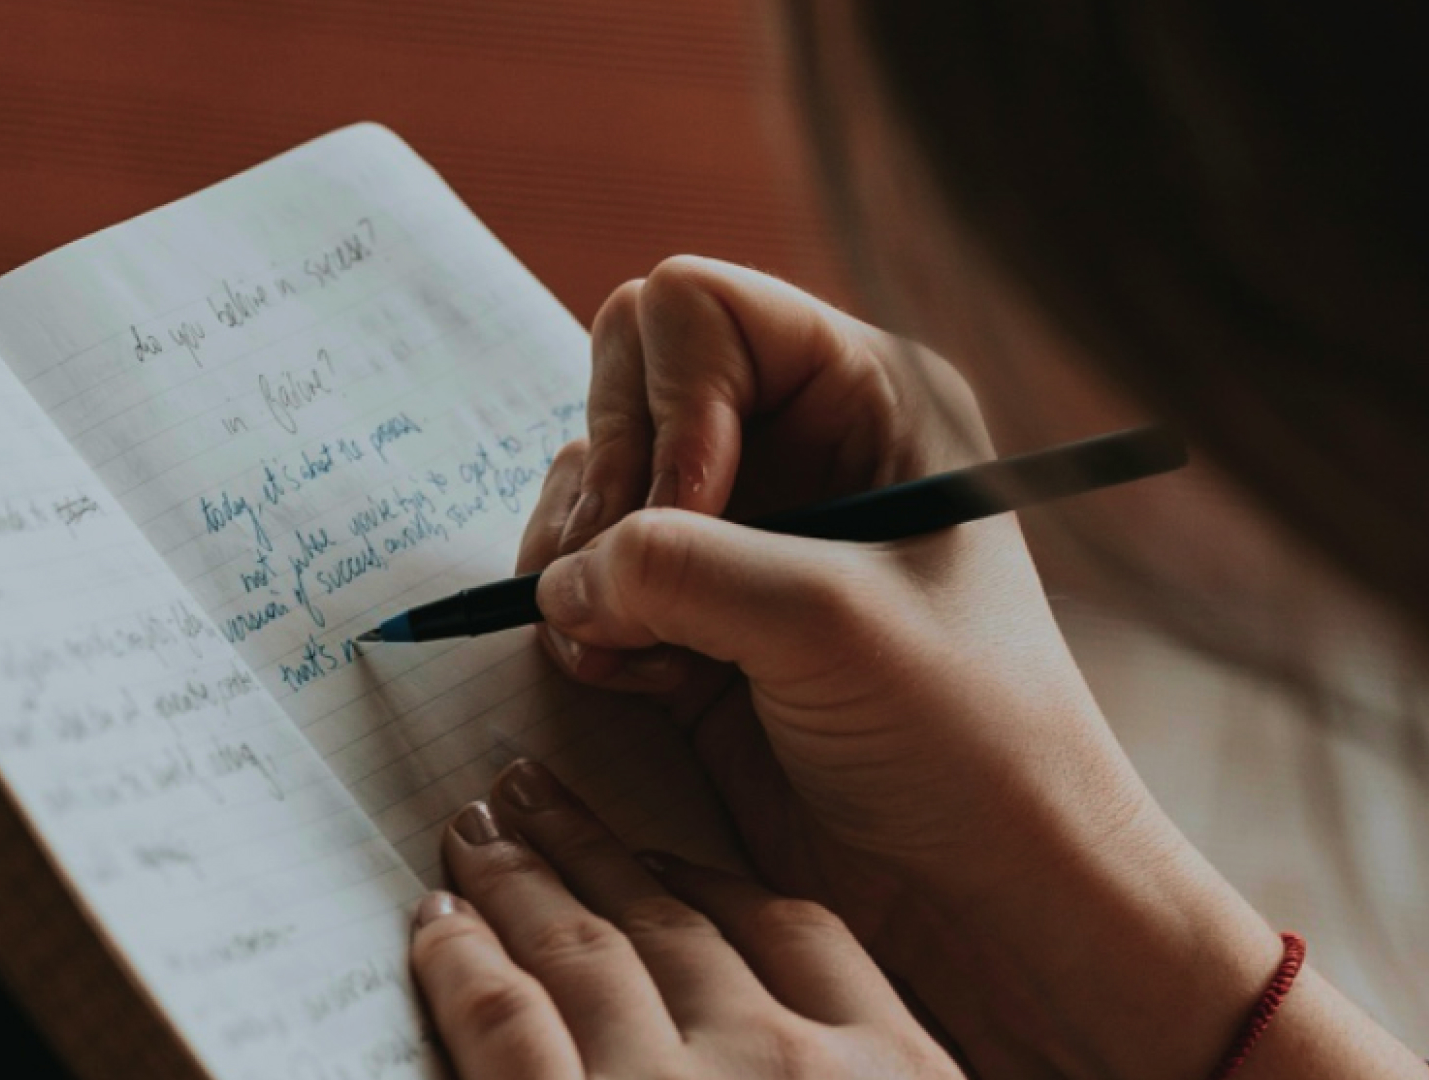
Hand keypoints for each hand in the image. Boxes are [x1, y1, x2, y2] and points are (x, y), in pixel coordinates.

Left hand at [410, 761, 963, 1079]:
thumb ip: (861, 1074)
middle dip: (594, 849)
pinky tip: (440, 925)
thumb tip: (794, 1029)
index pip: (798, 935)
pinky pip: (504, 1018)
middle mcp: (792, 1068)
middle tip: (531, 791)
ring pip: (585, 951)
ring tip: (481, 832)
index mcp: (897, 1072)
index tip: (663, 846)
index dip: (716, 878)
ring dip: (523, 880)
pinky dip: (463, 962)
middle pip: (679, 924)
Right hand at [516, 257, 1285, 1077]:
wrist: (981, 885)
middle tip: (625, 582)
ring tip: (634, 649)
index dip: (668, 400)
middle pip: (620, 381)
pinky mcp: (689, 612)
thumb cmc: (964, 736)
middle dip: (607, 482)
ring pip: (589, 483)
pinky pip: (583, 574)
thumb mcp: (827, 623)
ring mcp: (735, 528)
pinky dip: (583, 624)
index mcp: (864, 393)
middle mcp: (793, 442)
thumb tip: (560, 577)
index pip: (697, 309)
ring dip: (583, 564)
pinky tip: (639, 681)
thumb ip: (680, 565)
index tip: (692, 508)